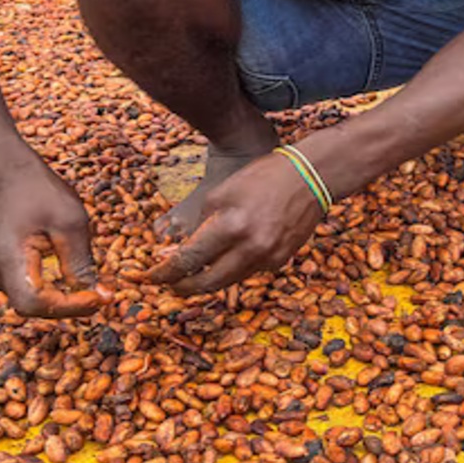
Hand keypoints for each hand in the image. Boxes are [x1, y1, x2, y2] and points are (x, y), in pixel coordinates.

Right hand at [0, 158, 107, 317]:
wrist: (14, 178)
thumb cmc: (42, 194)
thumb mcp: (72, 223)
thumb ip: (81, 263)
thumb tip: (98, 298)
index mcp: (7, 256)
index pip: (32, 303)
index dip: (67, 307)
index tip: (98, 298)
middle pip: (32, 307)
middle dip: (69, 304)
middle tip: (102, 294)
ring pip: (31, 302)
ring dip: (62, 298)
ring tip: (89, 283)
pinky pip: (28, 291)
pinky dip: (52, 290)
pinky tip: (69, 275)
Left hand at [140, 150, 326, 294]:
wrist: (312, 175)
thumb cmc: (264, 176)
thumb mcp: (223, 191)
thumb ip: (201, 222)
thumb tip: (182, 249)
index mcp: (231, 225)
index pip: (189, 259)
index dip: (166, 272)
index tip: (151, 276)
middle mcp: (251, 248)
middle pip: (207, 283)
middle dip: (183, 286)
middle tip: (169, 284)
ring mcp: (268, 258)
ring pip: (228, 281)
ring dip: (207, 280)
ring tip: (192, 274)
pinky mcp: (280, 260)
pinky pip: (247, 272)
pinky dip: (232, 269)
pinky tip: (225, 259)